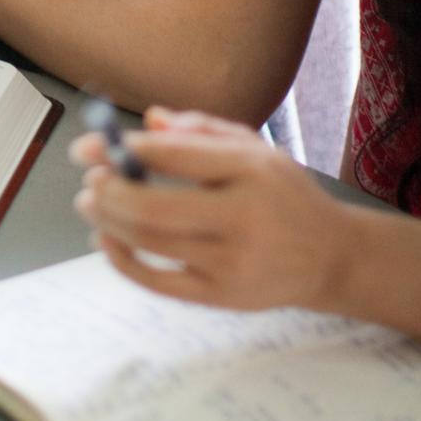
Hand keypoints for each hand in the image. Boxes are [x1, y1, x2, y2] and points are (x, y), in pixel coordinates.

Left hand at [69, 105, 349, 312]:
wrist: (331, 257)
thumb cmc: (282, 195)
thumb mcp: (255, 149)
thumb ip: (201, 130)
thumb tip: (148, 122)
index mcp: (251, 171)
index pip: (176, 156)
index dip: (123, 150)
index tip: (88, 147)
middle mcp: (244, 218)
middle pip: (154, 208)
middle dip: (109, 192)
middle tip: (89, 181)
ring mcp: (233, 263)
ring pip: (151, 244)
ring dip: (108, 221)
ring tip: (89, 203)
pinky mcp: (223, 298)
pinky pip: (158, 283)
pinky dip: (122, 261)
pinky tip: (106, 239)